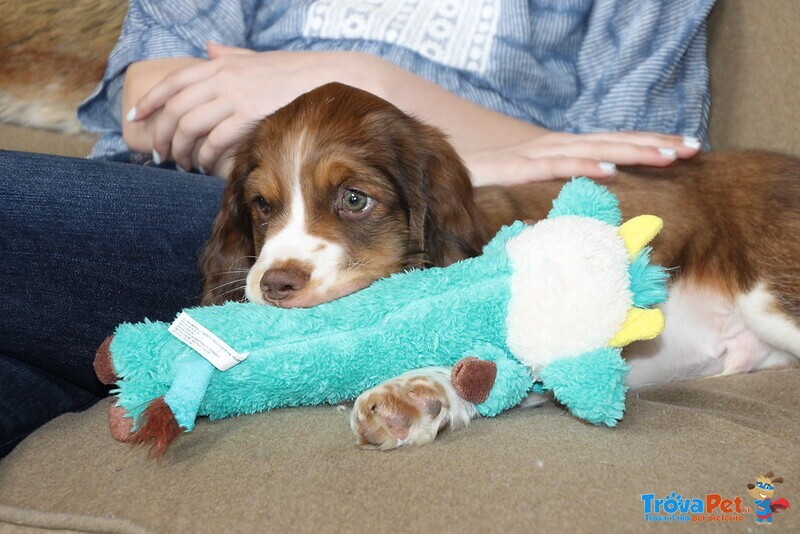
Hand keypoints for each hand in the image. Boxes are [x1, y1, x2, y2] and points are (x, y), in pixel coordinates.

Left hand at [127, 44, 357, 175]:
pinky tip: (207, 166)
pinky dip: (206, 157)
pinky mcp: (248, 117)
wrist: (325, 80)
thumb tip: (206, 47)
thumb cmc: (291, 73)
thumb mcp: (254, 58)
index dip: (150, 101)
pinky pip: (215, 141)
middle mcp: (222, 78)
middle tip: (161, 154)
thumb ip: (228, 54)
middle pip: (175, 109)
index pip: (173, 82)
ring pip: (189, 127)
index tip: (136, 118)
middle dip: (163, 135)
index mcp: (220, 64)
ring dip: (181, 150)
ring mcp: (234, 98)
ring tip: (183, 164)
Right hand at [463, 131, 701, 186]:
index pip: (612, 144)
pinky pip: (556, 166)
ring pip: (593, 149)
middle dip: (653, 144)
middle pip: (612, 141)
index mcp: (561, 150)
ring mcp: (536, 154)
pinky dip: (583, 165)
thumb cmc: (489, 187)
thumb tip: (590, 209)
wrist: (443, 177)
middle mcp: (554, 146)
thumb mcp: (533, 189)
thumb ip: (559, 194)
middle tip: (693, 148)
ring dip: (631, 151)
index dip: (648, 144)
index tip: (685, 149)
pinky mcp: (519, 168)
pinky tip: (610, 169)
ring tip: (667, 156)